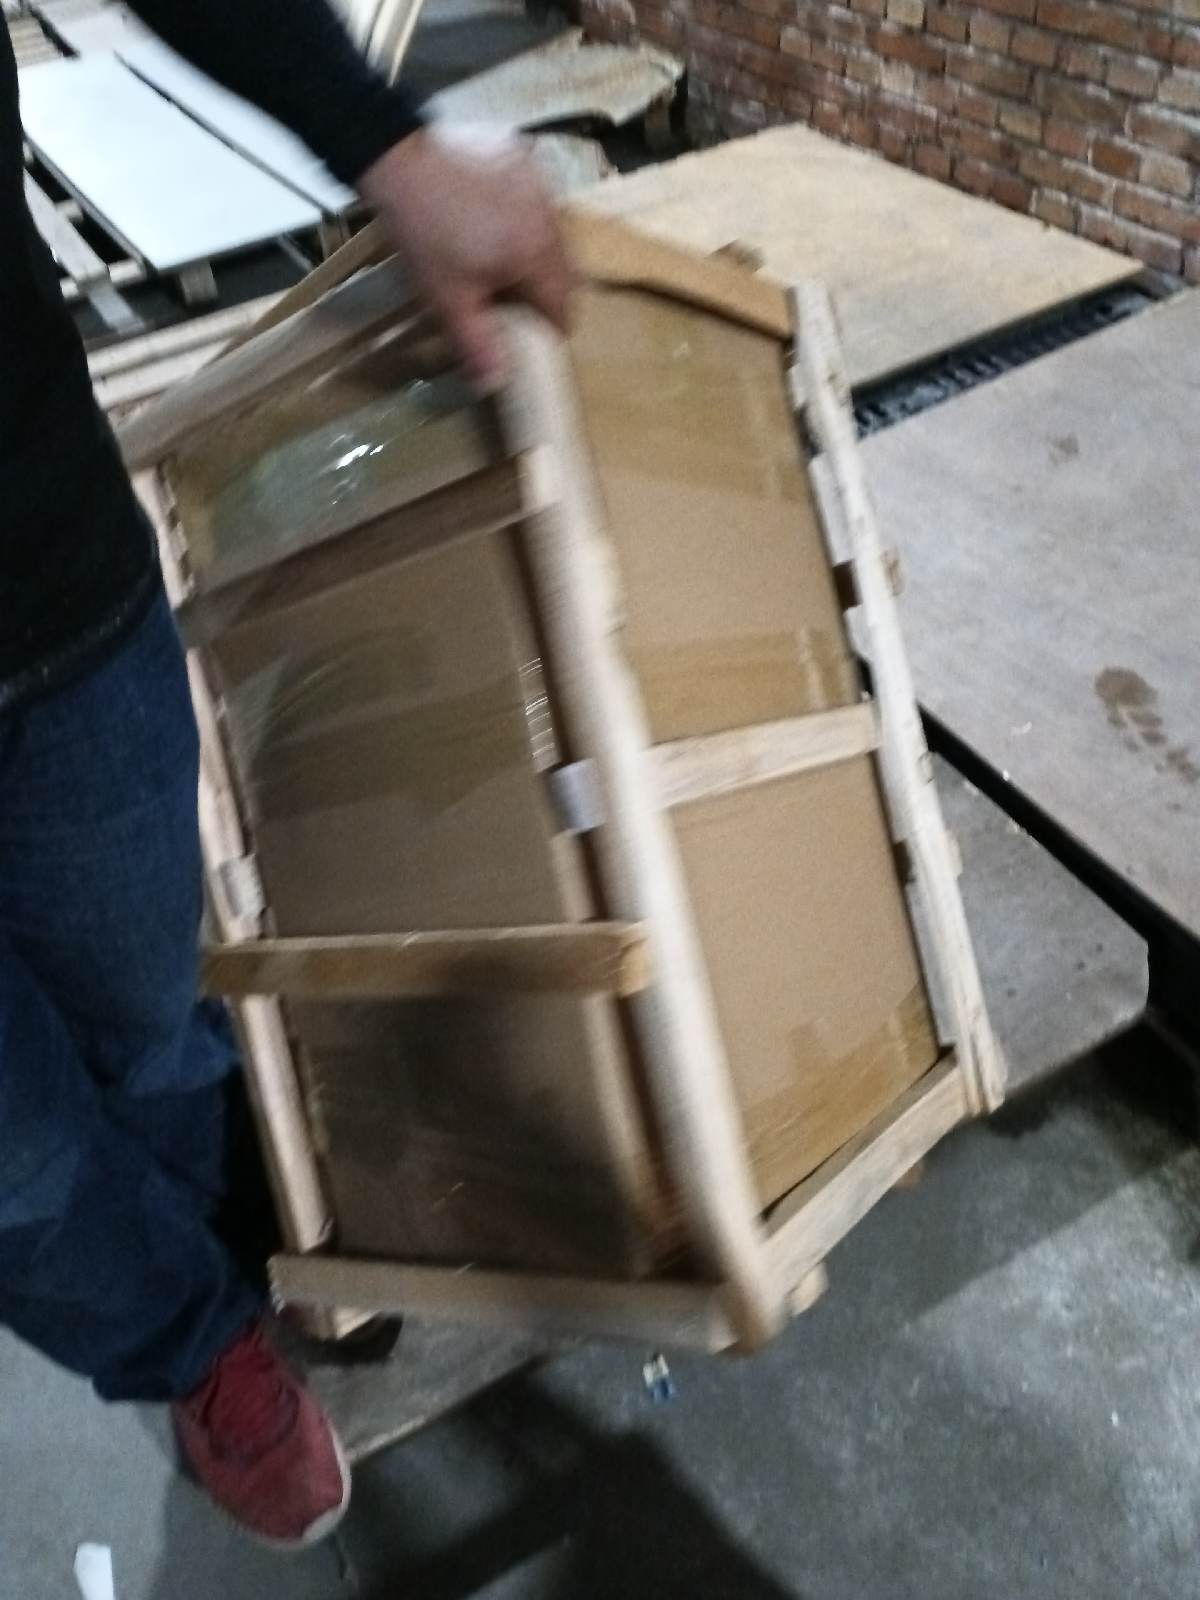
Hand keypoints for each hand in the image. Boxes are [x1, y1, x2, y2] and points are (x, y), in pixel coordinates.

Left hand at [359, 123, 571, 391]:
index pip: (564, 305)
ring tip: (498, 258)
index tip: (529, 333)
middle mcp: (550, 217)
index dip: (549, 326)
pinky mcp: (521, 157)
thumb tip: (496, 385)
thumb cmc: (426, 237)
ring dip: (535, 252)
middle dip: (543, 289)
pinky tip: (490, 218)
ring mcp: (538, 182)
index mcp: (538, 255)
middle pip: (563, 269)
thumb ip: (477, 344)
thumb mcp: (448, 300)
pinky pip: (535, 200)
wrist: (399, 159)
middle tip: (511, 300)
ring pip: (551, 233)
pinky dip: (522, 216)